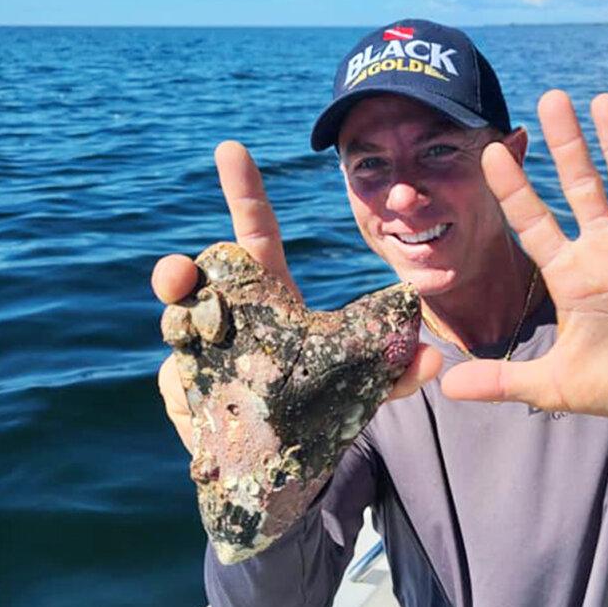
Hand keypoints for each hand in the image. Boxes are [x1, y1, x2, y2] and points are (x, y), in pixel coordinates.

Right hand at [153, 141, 440, 450]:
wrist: (292, 457)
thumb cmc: (322, 402)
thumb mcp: (364, 385)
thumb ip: (395, 372)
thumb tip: (433, 357)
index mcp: (270, 295)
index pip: (255, 234)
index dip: (244, 193)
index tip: (231, 149)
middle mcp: (229, 315)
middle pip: (194, 277)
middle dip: (176, 270)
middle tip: (178, 275)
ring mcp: (202, 352)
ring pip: (175, 325)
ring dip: (174, 325)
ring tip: (182, 335)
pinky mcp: (187, 393)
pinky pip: (177, 385)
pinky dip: (184, 391)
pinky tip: (197, 399)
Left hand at [440, 90, 607, 416]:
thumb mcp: (555, 385)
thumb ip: (504, 381)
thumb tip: (446, 387)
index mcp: (568, 273)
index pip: (532, 222)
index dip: (513, 189)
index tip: (490, 152)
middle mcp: (603, 248)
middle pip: (579, 185)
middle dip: (566, 145)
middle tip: (550, 99)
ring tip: (604, 101)